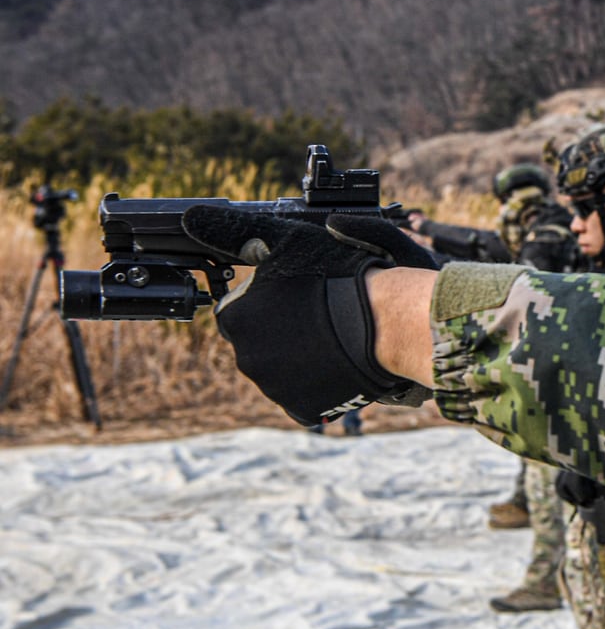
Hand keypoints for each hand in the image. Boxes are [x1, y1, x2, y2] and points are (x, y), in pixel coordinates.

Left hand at [181, 208, 439, 426]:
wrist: (387, 323)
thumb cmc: (338, 276)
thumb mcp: (285, 238)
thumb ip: (236, 231)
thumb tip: (194, 218)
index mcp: (235, 317)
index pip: (243, 309)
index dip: (272, 300)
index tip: (300, 294)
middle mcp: (245, 358)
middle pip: (261, 341)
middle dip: (285, 331)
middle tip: (320, 316)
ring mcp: (274, 389)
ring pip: (283, 370)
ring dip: (302, 357)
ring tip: (336, 338)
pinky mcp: (303, 410)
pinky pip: (304, 396)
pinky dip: (317, 384)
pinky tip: (338, 365)